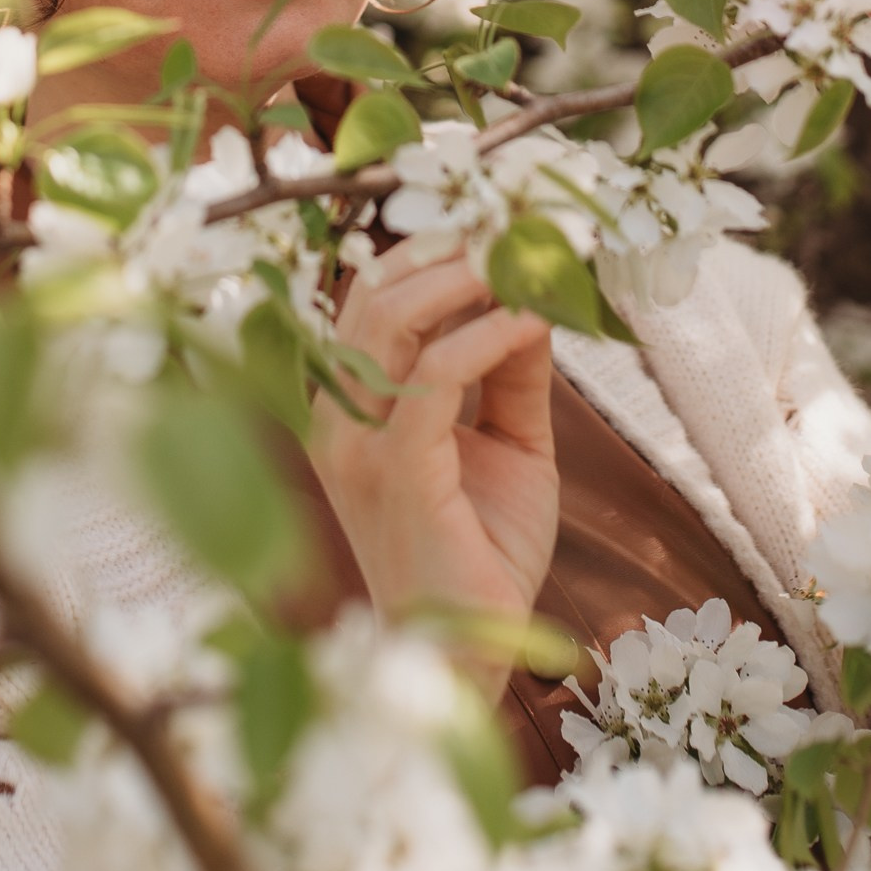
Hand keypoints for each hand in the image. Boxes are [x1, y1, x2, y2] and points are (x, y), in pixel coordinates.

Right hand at [310, 239, 557, 681]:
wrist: (468, 656)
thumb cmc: (482, 551)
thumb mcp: (508, 443)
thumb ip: (512, 373)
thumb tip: (533, 296)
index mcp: (349, 405)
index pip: (370, 297)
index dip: (429, 247)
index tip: (500, 214)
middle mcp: (337, 417)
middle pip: (373, 293)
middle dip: (447, 245)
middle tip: (519, 218)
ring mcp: (357, 445)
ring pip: (389, 322)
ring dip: (464, 276)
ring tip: (528, 253)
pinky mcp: (397, 473)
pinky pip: (432, 379)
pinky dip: (484, 335)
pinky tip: (531, 317)